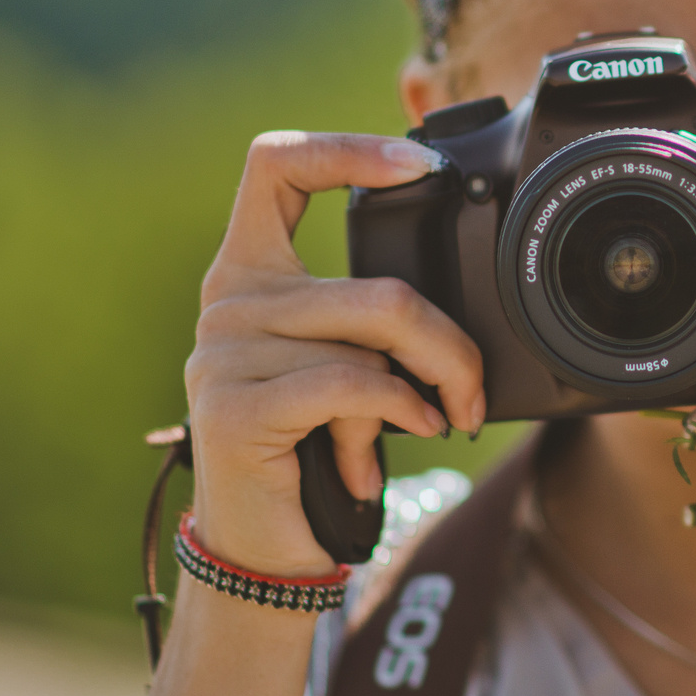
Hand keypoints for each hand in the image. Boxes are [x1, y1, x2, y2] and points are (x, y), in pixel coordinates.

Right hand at [182, 132, 484, 576]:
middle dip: (450, 346)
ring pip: (376, 339)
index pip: (275, 165)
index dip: (348, 150)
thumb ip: (371, 316)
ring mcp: (224, 352)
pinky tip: (406, 434)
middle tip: (472, 391)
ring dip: (430, 390)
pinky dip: (399, 412)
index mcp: (250, 270)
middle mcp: (228, 301)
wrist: (266, 546)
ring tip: (432, 421)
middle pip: (379, 288)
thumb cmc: (314, 447)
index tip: (420, 165)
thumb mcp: (344, 363)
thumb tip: (455, 301)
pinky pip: (353, 384)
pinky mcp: (235, 406)